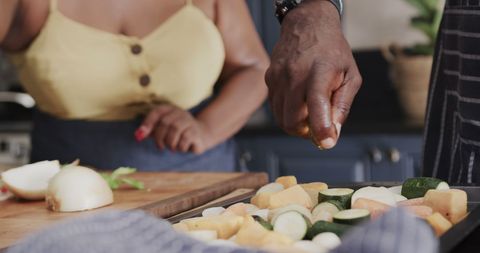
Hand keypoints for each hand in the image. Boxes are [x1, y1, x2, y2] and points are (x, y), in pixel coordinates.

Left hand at [135, 104, 213, 153]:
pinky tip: (181, 148)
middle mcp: (181, 113)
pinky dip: (180, 147)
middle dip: (159, 137)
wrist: (201, 136)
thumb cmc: (178, 134)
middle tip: (160, 146)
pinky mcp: (197, 132)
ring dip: (170, 142)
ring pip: (176, 129)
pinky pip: (185, 139)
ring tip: (172, 147)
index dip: (148, 123)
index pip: (157, 112)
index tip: (140, 136)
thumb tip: (137, 135)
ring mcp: (190, 122)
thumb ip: (150, 131)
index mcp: (171, 110)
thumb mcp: (163, 130)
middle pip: (165, 122)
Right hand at [265, 0, 361, 148]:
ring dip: (295, 123)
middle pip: (292, 120)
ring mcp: (278, 77)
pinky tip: (298, 100)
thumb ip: (342, 105)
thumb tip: (333, 132)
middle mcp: (295, 74)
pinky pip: (275, 108)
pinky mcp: (268, 79)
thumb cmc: (331, 51)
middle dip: (305, 132)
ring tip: (309, 111)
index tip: (327, 142)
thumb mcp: (350, 75)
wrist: (306, 25)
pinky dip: (287, 112)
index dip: (321, 126)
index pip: (317, 103)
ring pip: (281, 118)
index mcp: (320, 71)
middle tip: (318, 126)